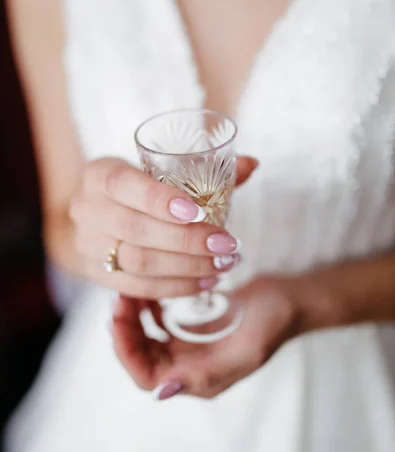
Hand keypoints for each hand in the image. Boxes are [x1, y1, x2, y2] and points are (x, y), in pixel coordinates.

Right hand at [69, 156, 257, 298]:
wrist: (103, 212)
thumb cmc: (142, 187)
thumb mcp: (165, 170)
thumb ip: (207, 169)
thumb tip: (252, 163)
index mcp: (99, 173)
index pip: (124, 184)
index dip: (160, 199)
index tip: (200, 212)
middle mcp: (86, 208)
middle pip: (135, 229)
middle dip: (187, 241)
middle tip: (227, 245)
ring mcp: (87, 245)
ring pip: (138, 262)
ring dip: (187, 267)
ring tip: (223, 265)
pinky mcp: (96, 274)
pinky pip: (136, 287)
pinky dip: (175, 287)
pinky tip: (205, 282)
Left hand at [112, 275, 296, 399]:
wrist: (293, 299)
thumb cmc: (275, 320)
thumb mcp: (248, 346)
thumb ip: (210, 371)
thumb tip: (163, 391)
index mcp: (201, 379)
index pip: (147, 376)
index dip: (125, 351)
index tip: (117, 315)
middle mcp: (192, 368)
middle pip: (141, 357)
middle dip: (125, 330)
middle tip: (118, 295)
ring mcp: (192, 349)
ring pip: (147, 341)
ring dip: (133, 320)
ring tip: (128, 291)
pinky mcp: (194, 332)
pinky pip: (160, 327)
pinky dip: (148, 311)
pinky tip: (148, 292)